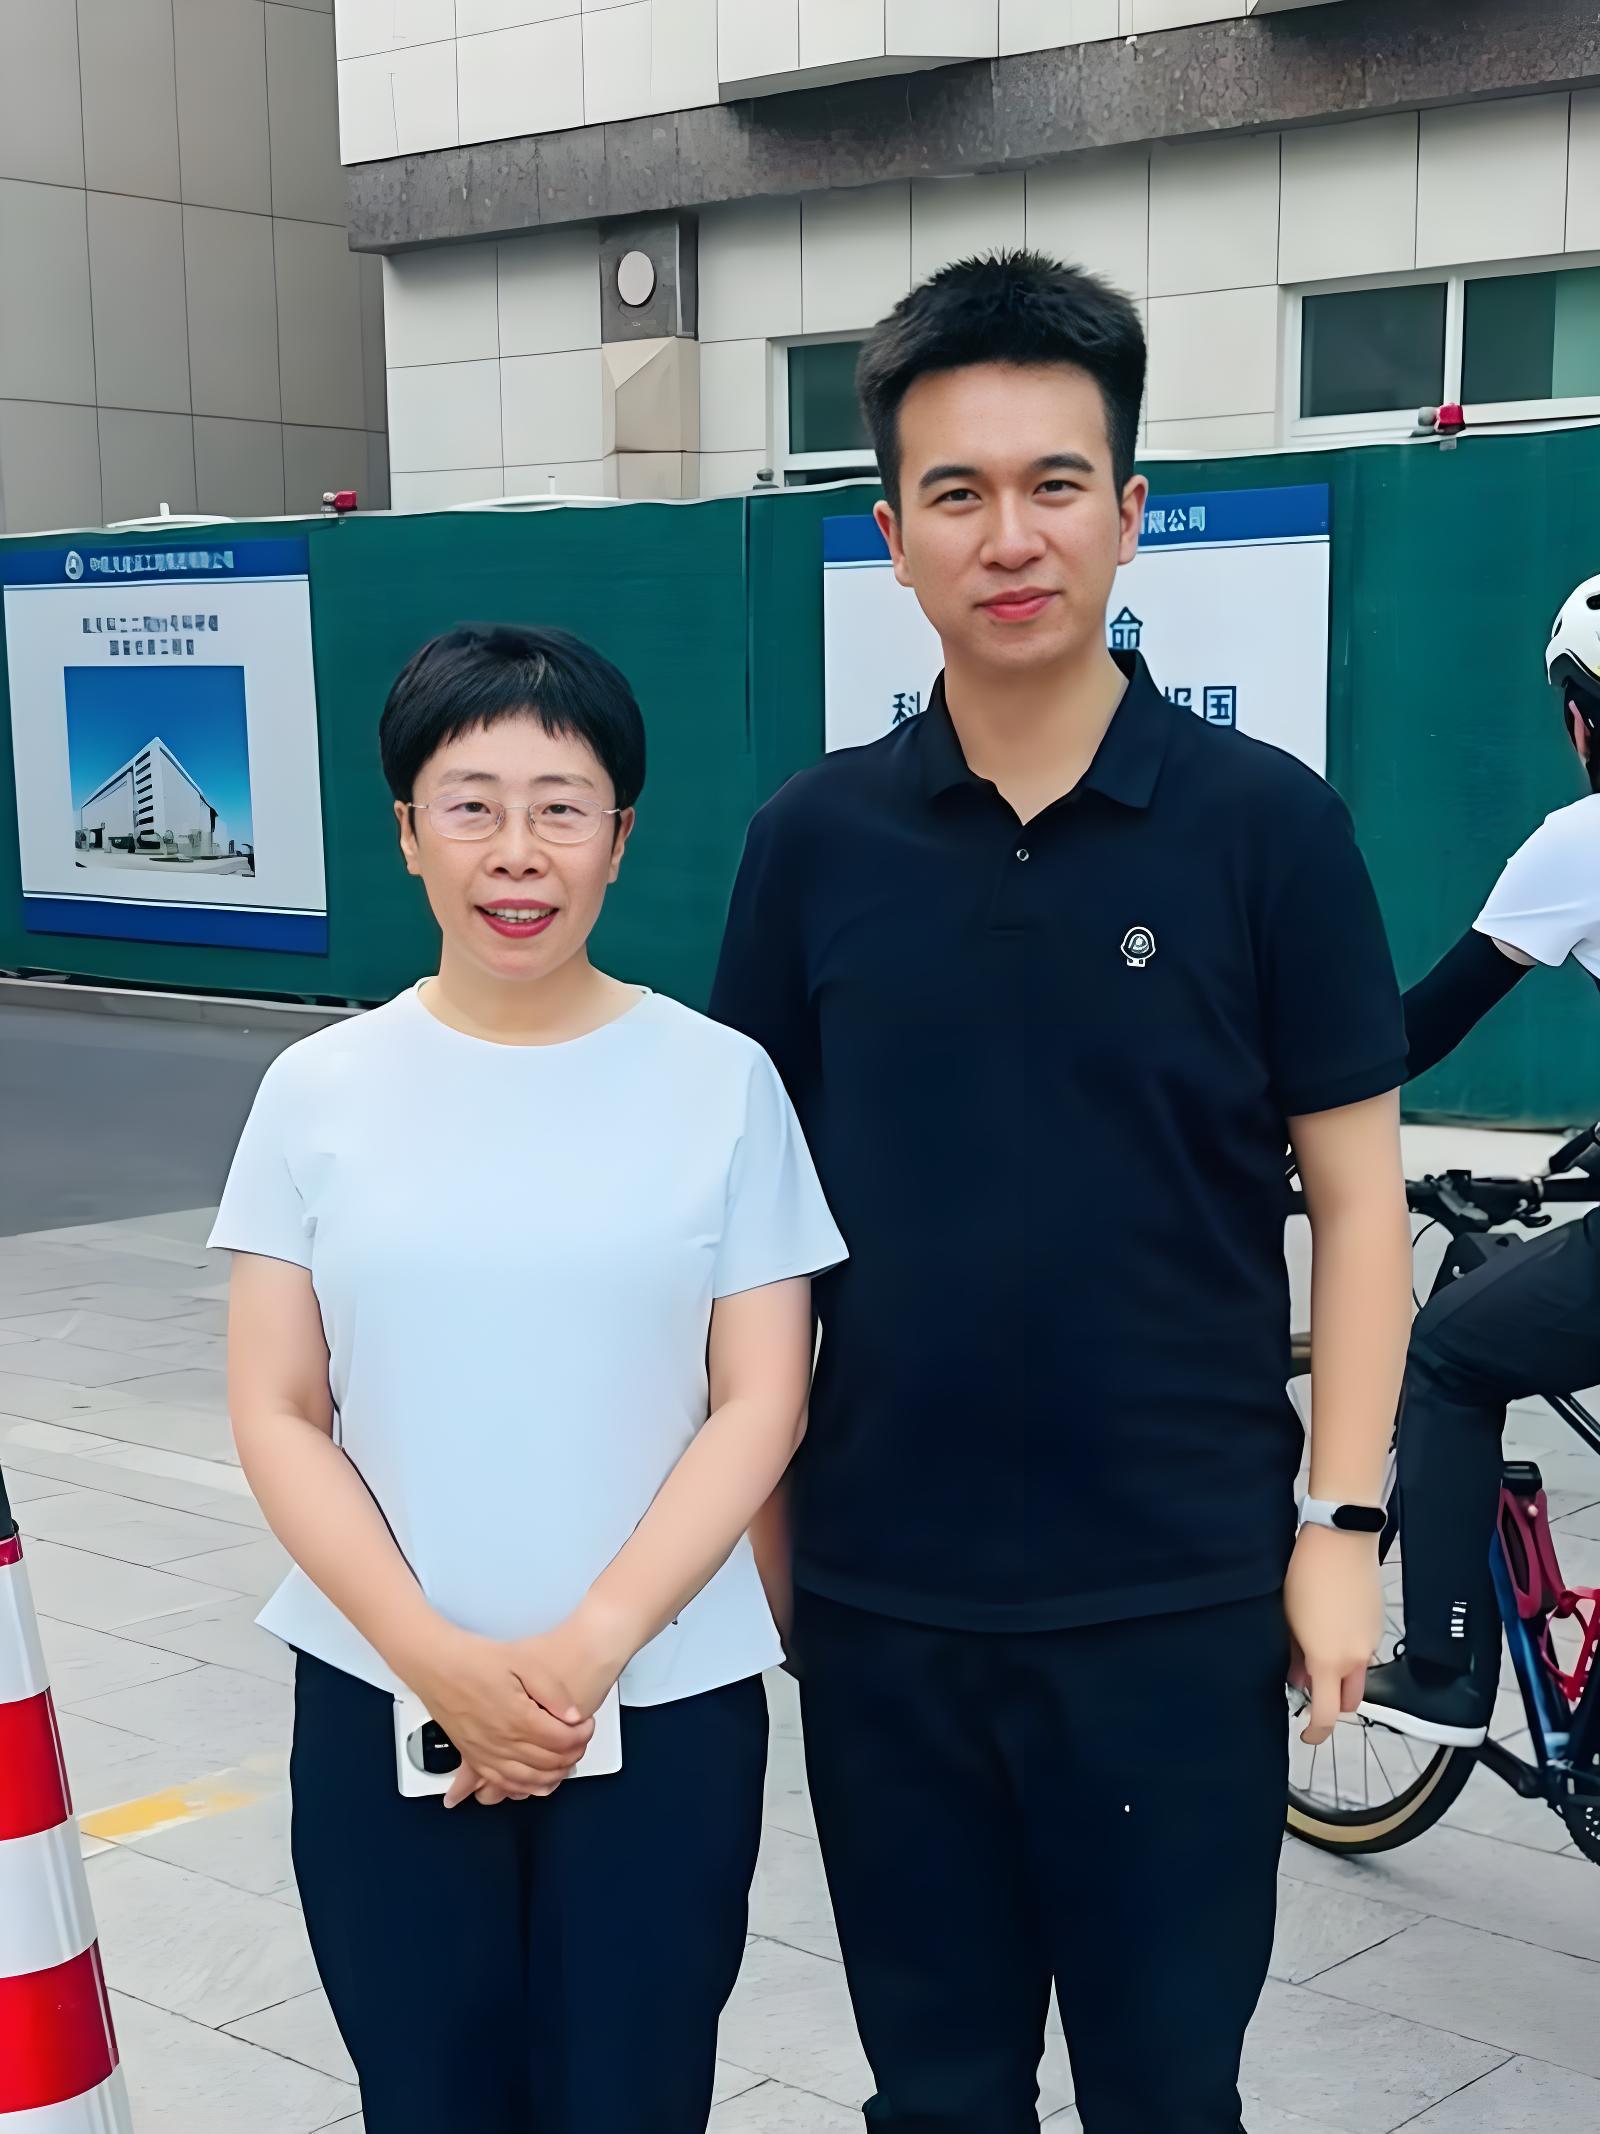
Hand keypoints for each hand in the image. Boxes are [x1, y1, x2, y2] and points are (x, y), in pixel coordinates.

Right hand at [439, 1601, 634, 1810]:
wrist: (435, 1664)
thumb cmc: (473, 1659)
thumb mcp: (522, 1661)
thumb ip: (552, 1690)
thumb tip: (573, 1714)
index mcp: (518, 1719)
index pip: (563, 1740)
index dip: (582, 1734)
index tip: (587, 1724)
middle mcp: (502, 1742)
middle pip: (549, 1763)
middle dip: (573, 1754)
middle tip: (581, 1740)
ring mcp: (486, 1753)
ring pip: (528, 1780)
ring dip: (552, 1776)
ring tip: (566, 1763)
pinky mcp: (472, 1756)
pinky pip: (500, 1783)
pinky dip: (521, 1789)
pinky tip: (532, 1785)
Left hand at [1284, 1524, 1381, 1745]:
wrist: (1340, 1540)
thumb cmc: (1306, 1575)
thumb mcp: (1287, 1619)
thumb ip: (1294, 1656)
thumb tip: (1299, 1678)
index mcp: (1329, 1660)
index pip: (1327, 1714)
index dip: (1316, 1732)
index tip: (1306, 1735)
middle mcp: (1356, 1657)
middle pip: (1349, 1701)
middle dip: (1331, 1703)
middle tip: (1310, 1686)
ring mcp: (1371, 1640)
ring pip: (1358, 1676)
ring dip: (1341, 1676)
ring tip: (1315, 1648)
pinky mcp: (1378, 1624)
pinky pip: (1364, 1651)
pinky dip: (1349, 1652)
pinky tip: (1330, 1627)